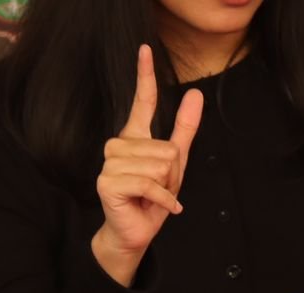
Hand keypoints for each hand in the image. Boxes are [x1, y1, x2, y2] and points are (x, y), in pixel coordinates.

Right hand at [91, 43, 203, 285]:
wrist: (135, 232)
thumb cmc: (152, 199)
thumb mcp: (176, 164)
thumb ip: (184, 130)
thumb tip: (196, 95)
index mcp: (134, 137)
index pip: (141, 101)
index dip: (144, 75)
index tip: (144, 49)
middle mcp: (118, 146)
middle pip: (166, 149)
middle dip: (172, 175)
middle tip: (158, 190)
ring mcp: (110, 164)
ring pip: (159, 165)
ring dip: (166, 188)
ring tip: (153, 197)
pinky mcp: (108, 182)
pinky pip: (149, 183)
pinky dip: (163, 200)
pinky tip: (163, 207)